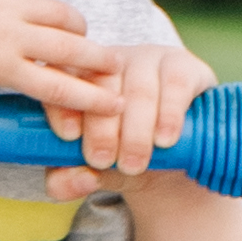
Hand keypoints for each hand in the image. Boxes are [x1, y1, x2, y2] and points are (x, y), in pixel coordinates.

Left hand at [40, 44, 218, 197]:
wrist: (172, 159)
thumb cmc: (120, 156)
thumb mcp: (90, 171)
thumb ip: (68, 181)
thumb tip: (82, 179)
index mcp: (77, 77)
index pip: (60, 79)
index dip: (62, 105)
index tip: (69, 136)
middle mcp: (109, 61)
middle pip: (100, 84)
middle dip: (101, 128)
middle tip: (103, 161)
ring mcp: (146, 58)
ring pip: (138, 88)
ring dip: (135, 130)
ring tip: (134, 164)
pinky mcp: (181, 64)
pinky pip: (174, 84)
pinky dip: (169, 115)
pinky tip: (165, 140)